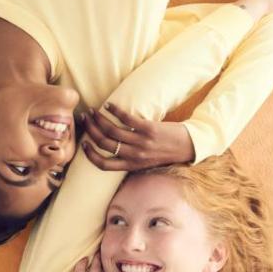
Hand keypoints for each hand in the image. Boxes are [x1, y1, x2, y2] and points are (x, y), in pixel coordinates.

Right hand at [80, 102, 194, 169]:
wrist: (189, 147)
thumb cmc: (165, 154)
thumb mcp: (146, 163)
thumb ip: (130, 160)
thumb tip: (112, 152)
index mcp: (132, 165)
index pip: (104, 165)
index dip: (90, 155)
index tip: (83, 144)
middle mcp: (135, 155)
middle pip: (104, 143)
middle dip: (90, 130)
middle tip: (84, 119)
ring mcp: (141, 142)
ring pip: (112, 131)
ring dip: (98, 119)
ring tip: (93, 111)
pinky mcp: (148, 129)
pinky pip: (126, 119)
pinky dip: (115, 111)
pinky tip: (109, 106)